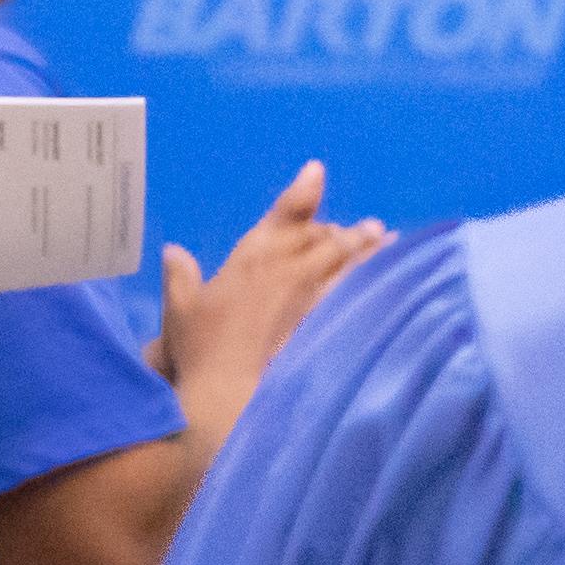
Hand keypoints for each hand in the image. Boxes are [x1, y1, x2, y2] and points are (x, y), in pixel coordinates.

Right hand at [152, 162, 384, 418]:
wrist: (232, 393)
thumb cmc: (202, 350)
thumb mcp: (181, 310)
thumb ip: (179, 277)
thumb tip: (173, 251)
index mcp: (253, 257)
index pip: (285, 214)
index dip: (302, 192)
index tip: (317, 172)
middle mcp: (289, 268)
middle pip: (324, 236)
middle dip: (343, 230)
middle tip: (367, 226)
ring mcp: (314, 294)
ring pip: (347, 259)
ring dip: (366, 246)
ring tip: (384, 237)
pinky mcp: (330, 320)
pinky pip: (359, 290)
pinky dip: (375, 277)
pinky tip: (391, 277)